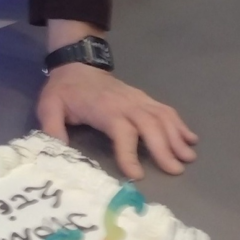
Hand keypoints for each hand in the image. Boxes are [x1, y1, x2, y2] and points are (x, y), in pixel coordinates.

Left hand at [37, 63, 197, 179]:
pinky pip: (166, 110)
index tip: (136, 175)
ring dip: (177, 137)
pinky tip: (190, 139)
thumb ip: (52, 128)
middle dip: (164, 148)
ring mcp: (138, 99)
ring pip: (163, 117)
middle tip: (176, 170)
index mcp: (104, 108)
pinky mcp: (144, 98)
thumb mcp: (48, 106)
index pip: (122, 131)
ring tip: (188, 158)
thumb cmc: (64, 91)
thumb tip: (58, 150)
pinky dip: (180, 124)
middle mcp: (127, 103)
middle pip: (150, 125)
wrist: (77, 65)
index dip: (129, 153)